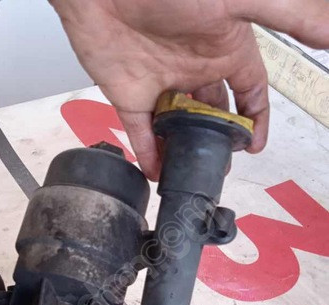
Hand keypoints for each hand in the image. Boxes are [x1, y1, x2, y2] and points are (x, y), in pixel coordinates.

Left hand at [51, 0, 328, 179]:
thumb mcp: (239, 1)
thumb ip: (287, 16)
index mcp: (225, 48)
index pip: (249, 92)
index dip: (255, 119)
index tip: (255, 146)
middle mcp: (194, 69)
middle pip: (213, 115)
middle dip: (219, 141)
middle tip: (219, 166)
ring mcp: (161, 84)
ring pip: (179, 127)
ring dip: (187, 151)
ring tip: (193, 177)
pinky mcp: (129, 95)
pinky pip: (141, 132)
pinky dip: (149, 153)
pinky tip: (158, 173)